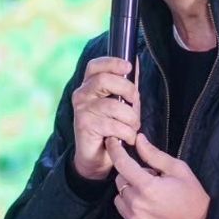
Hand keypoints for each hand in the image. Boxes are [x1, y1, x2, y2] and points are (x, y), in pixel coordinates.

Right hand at [70, 57, 138, 180]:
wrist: (97, 157)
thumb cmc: (111, 127)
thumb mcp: (121, 103)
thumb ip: (127, 85)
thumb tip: (137, 61)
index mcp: (89, 85)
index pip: (95, 66)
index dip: (112, 63)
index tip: (128, 67)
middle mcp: (82, 94)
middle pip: (105, 80)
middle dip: (128, 90)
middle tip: (135, 104)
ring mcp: (82, 110)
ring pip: (114, 106)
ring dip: (131, 119)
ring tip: (132, 128)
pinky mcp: (85, 126)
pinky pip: (114, 125)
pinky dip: (127, 133)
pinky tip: (126, 139)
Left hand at [108, 133, 209, 218]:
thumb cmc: (192, 197)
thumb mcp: (178, 170)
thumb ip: (154, 155)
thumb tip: (138, 140)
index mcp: (147, 187)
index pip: (122, 163)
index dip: (115, 150)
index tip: (111, 142)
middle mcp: (136, 204)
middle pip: (120, 181)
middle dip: (131, 175)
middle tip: (151, 180)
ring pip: (119, 198)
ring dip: (130, 193)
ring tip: (150, 197)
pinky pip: (124, 214)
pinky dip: (132, 209)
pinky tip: (150, 210)